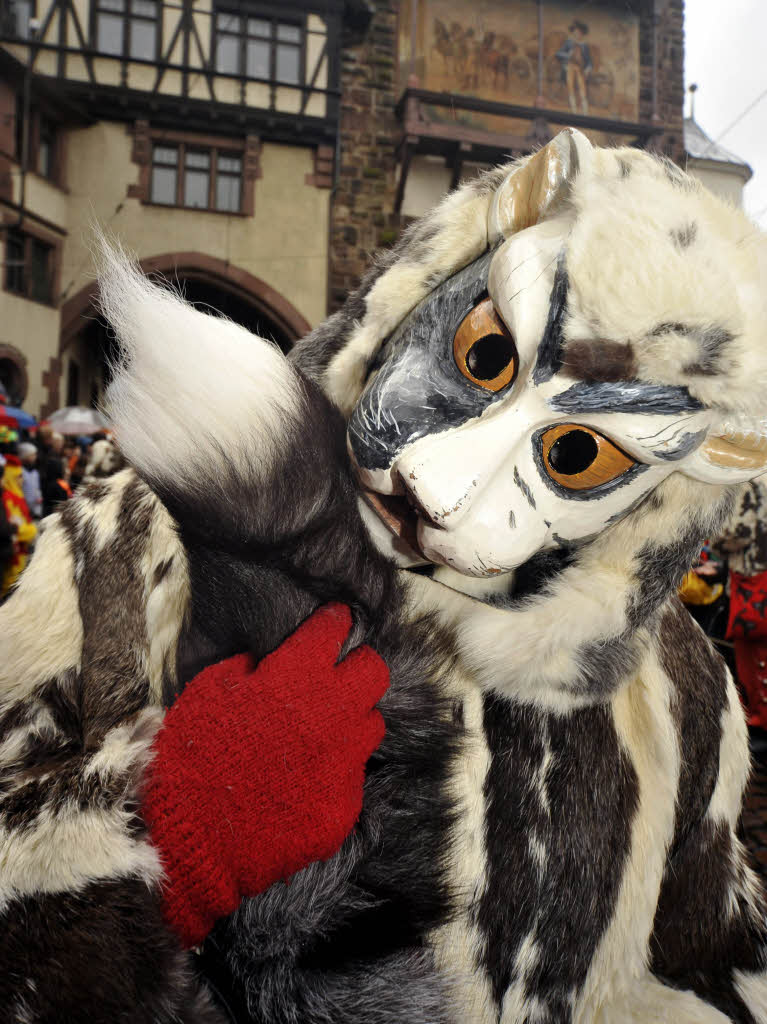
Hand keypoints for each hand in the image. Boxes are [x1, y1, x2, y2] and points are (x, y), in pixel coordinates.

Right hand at [141, 603, 388, 947]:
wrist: (192, 838)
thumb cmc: (191, 756)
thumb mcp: (209, 691)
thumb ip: (249, 667)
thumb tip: (266, 663)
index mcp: (297, 676)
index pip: (334, 628)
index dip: (332, 623)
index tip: (330, 624)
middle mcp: (333, 712)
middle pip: (374, 671)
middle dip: (358, 667)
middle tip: (336, 677)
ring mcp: (344, 761)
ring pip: (371, 723)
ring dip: (350, 721)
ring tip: (320, 733)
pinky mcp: (345, 803)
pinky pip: (352, 775)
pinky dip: (332, 772)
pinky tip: (304, 781)